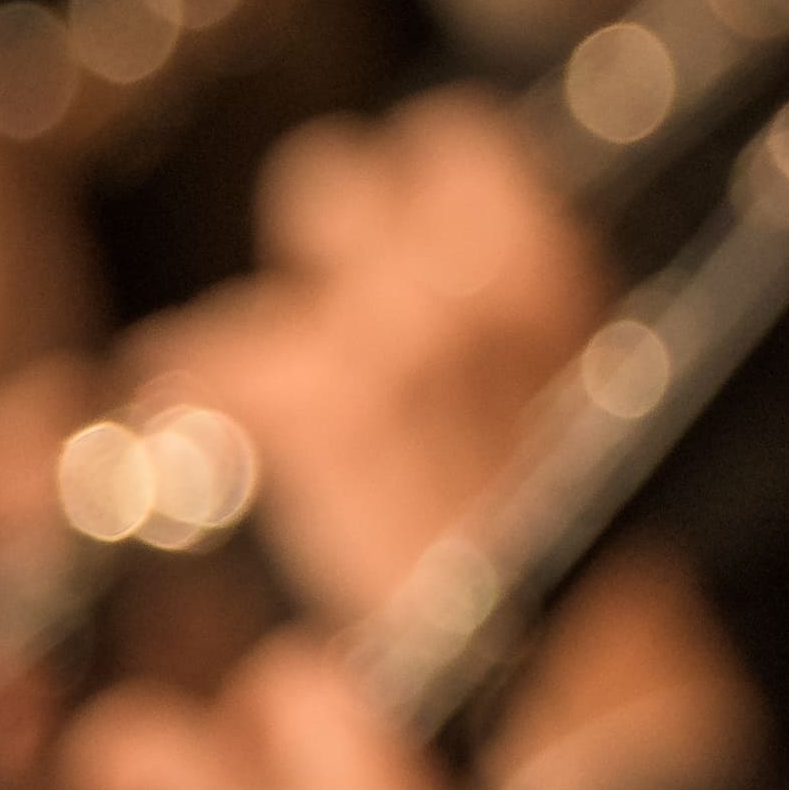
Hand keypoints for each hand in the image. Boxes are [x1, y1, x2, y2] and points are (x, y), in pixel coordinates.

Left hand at [138, 98, 611, 622]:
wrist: (572, 653)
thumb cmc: (574, 525)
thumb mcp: (581, 370)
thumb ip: (510, 291)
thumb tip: (427, 244)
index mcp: (547, 257)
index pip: (447, 136)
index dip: (414, 183)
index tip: (403, 231)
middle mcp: (459, 279)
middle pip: (332, 187)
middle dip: (321, 249)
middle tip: (337, 315)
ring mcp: (377, 340)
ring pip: (262, 295)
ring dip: (264, 350)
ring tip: (298, 413)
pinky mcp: (312, 409)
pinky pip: (207, 361)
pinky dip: (209, 402)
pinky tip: (241, 442)